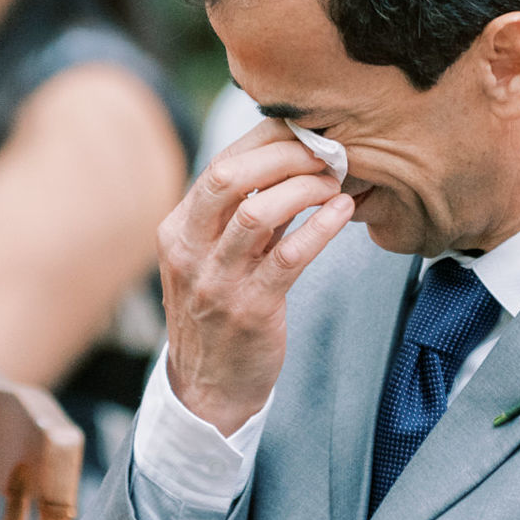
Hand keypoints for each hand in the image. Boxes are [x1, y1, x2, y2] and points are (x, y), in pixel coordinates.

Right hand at [157, 121, 354, 435]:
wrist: (209, 388)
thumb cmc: (220, 312)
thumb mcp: (214, 257)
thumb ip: (242, 214)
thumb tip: (290, 159)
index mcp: (177, 230)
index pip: (220, 165)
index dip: (266, 141)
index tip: (304, 130)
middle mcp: (189, 251)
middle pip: (229, 178)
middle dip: (284, 154)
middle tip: (324, 152)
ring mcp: (216, 281)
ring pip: (258, 213)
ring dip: (305, 188)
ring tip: (335, 182)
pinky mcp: (250, 309)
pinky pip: (289, 257)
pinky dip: (320, 227)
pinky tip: (342, 211)